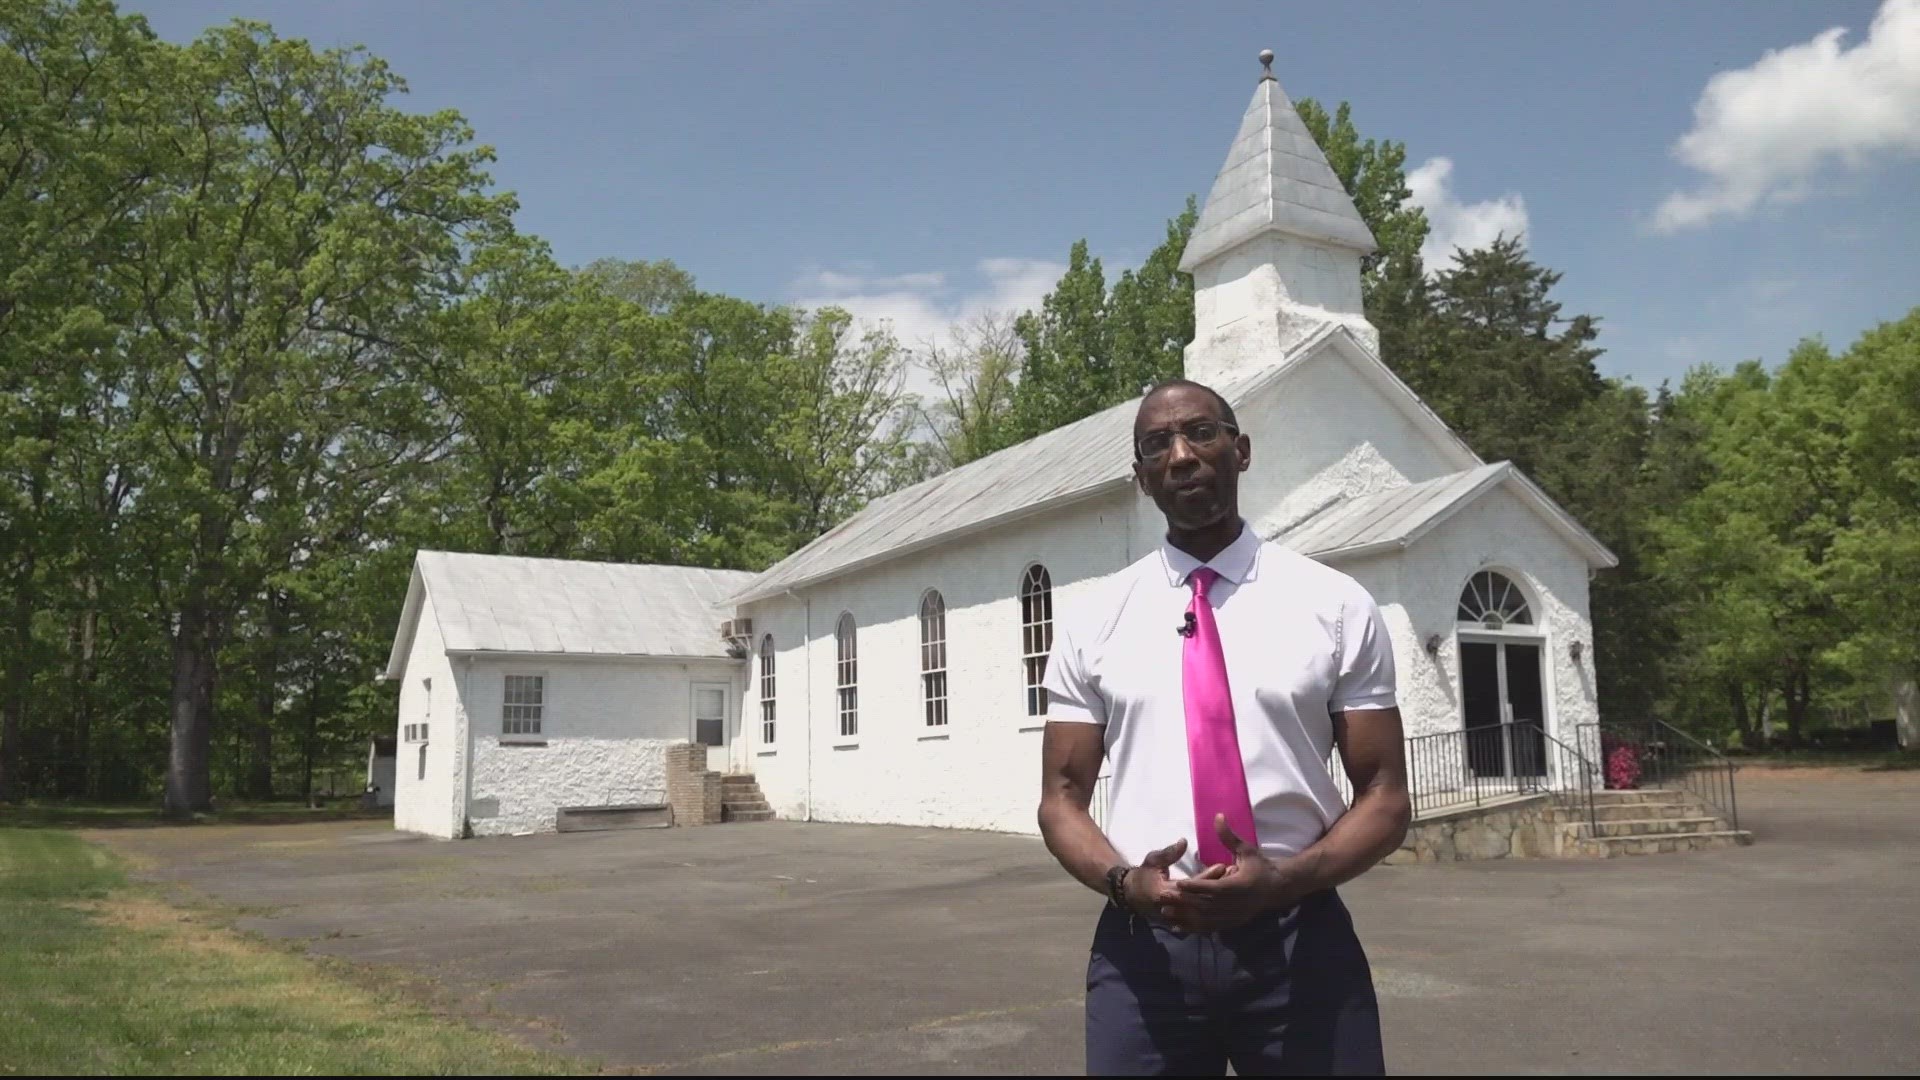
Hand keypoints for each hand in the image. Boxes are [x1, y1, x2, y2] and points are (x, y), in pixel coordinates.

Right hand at [1121, 838, 1224, 932]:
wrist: (1132, 896)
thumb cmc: (1144, 875)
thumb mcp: (1153, 860)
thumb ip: (1168, 853)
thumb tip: (1183, 842)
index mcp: (1165, 892)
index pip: (1192, 885)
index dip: (1208, 876)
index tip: (1223, 866)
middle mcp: (1172, 908)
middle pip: (1201, 900)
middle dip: (1218, 889)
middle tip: (1234, 876)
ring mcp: (1176, 919)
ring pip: (1203, 913)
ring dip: (1219, 902)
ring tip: (1234, 890)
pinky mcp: (1180, 924)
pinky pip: (1199, 923)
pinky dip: (1213, 915)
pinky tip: (1226, 907)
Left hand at [1171, 815, 1305, 930]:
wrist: (1278, 889)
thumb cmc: (1260, 866)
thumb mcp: (1245, 850)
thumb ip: (1229, 836)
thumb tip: (1217, 816)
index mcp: (1240, 885)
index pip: (1215, 888)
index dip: (1196, 887)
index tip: (1178, 883)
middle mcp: (1237, 904)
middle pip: (1207, 906)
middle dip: (1184, 902)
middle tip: (1163, 897)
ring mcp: (1234, 916)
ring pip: (1206, 919)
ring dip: (1185, 917)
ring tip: (1166, 913)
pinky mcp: (1232, 923)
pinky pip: (1210, 928)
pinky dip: (1194, 928)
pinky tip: (1178, 928)